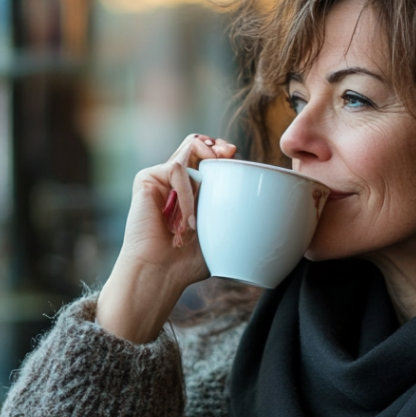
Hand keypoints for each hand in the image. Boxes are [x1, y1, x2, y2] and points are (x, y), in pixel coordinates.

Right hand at [96, 134, 237, 342]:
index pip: (208, 158)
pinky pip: (176, 169)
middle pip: (196, 143)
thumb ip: (233, 216)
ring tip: (207, 199)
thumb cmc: (187, 263)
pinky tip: (189, 219)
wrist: (159, 273)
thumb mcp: (220, 235)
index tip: (236, 156)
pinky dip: (188, 193)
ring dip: (205, 170)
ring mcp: (160, 178)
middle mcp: (175, 181)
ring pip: (187, 149)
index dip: (223, 151)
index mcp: (191, 191)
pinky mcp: (147, 179)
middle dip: (216, 146)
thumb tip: (268, 207)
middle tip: (229, 154)